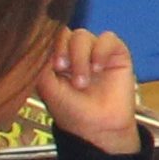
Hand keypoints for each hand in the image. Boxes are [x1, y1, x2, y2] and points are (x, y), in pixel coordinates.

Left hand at [35, 29, 137, 154]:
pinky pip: (108, 39)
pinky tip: (98, 69)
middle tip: (64, 70)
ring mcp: (96, 52)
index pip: (50, 37)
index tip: (54, 66)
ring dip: (81, 57)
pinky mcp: (117, 54)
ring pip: (84, 35)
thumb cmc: (70, 109)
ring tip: (83, 81)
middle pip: (66, 32)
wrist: (97, 126)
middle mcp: (75, 52)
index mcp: (57, 58)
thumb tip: (43, 43)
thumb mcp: (46, 86)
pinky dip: (101, 51)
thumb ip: (42, 63)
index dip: (50, 45)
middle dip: (64, 51)